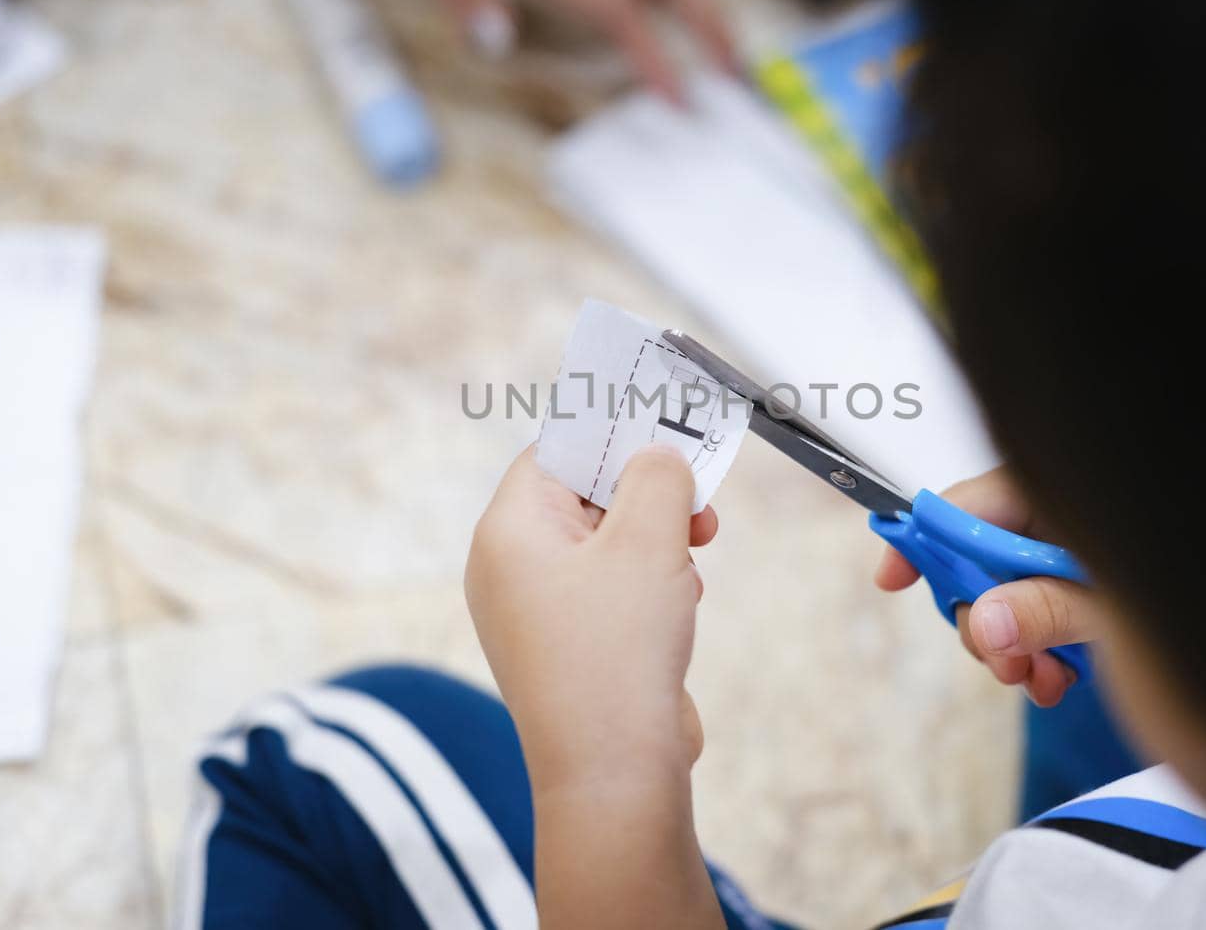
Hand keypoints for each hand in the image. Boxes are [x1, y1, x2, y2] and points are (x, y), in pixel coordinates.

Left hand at [466, 443, 716, 791]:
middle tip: (696, 506)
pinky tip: (677, 606)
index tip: (664, 432)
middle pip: (584, 497)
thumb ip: (656, 478)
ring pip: (605, 545)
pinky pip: (609, 591)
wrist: (613, 772)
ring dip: (656, 544)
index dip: (611, 438)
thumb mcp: (648, 540)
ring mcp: (536, 613)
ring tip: (687, 566)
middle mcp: (510, 569)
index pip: (554, 452)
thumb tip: (658, 458)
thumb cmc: (617, 653)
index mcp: (508, 532)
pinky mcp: (568, 648)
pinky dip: (648, 586)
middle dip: (647, 499)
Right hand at [873, 466, 1103, 706]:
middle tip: (1006, 666)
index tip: (893, 578)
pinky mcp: (1091, 582)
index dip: (925, 538)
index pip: (969, 504)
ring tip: (1045, 681)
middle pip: (981, 558)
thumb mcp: (1121, 601)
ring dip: (1015, 644)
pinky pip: (1043, 610)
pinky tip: (1062, 679)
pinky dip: (1044, 646)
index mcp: (1060, 494)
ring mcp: (1074, 548)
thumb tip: (981, 622)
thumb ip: (1049, 607)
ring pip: (1009, 593)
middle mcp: (1060, 514)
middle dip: (982, 617)